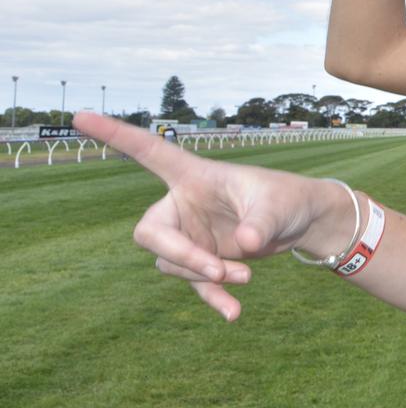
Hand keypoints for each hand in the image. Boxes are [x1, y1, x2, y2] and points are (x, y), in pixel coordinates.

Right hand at [72, 112, 349, 321]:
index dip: (116, 136)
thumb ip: (261, 222)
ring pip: (172, 263)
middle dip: (178, 254)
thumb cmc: (288, 199)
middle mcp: (183, 204)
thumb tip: (247, 245)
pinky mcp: (204, 260)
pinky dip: (214, 298)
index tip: (79, 117)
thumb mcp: (278, 205)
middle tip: (216, 270)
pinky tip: (233, 313)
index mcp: (194, 176)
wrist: (302, 223)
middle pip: (150, 232)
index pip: (149, 151)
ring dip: (205, 275)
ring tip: (245, 276)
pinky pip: (196, 284)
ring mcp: (190, 235)